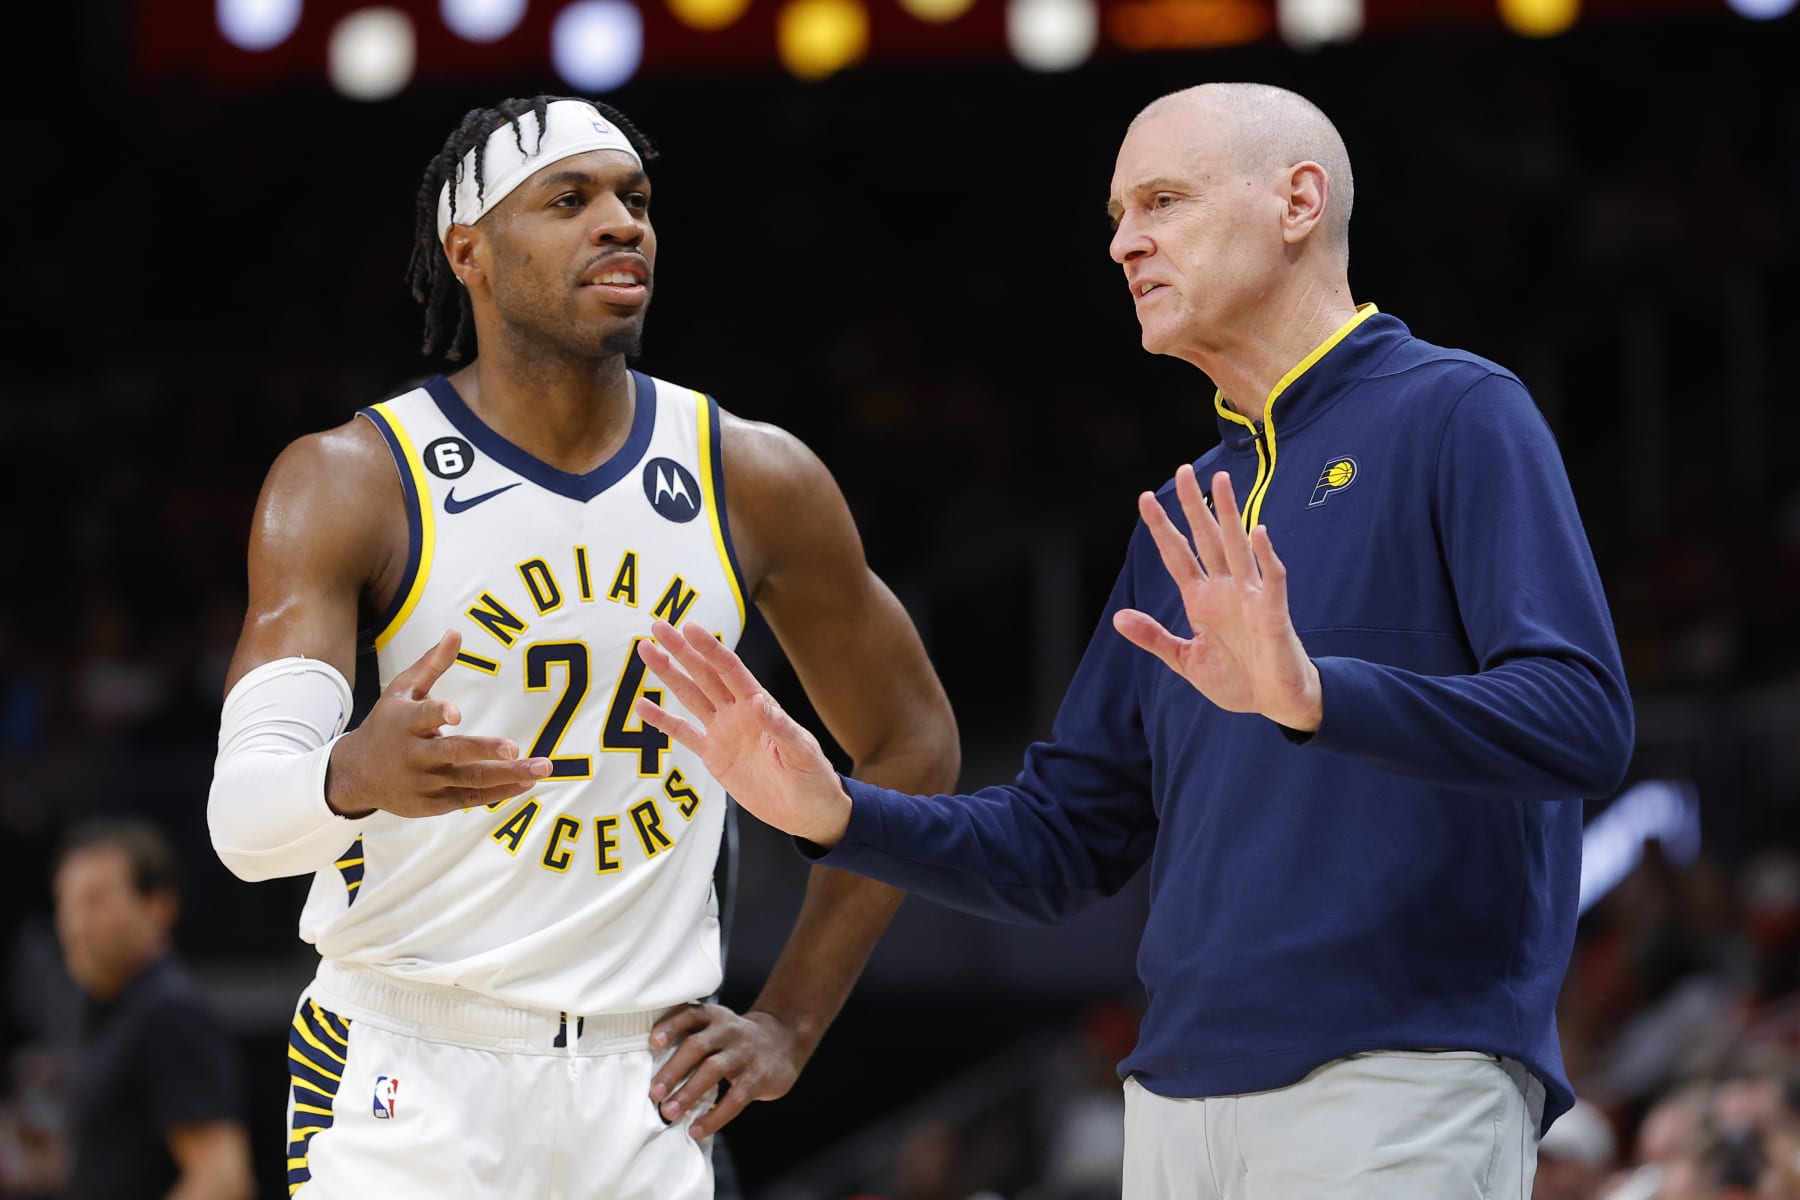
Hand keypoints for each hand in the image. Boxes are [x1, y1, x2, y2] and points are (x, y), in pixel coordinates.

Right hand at [325, 630, 551, 816]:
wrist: (355, 774)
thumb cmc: (387, 725)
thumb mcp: (402, 691)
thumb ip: (432, 664)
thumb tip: (456, 631)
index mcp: (405, 722)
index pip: (423, 716)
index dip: (438, 714)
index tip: (456, 714)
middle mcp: (414, 754)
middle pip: (453, 753)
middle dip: (485, 750)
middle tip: (515, 748)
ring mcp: (424, 782)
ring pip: (469, 780)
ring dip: (507, 775)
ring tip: (541, 769)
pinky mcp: (433, 804)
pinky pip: (470, 799)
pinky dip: (499, 793)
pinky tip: (525, 783)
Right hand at [635, 620, 851, 846]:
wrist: (806, 811)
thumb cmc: (812, 777)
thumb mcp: (802, 753)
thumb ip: (780, 728)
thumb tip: (759, 702)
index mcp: (761, 705)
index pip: (731, 670)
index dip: (710, 649)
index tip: (690, 628)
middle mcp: (739, 712)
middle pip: (705, 675)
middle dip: (682, 651)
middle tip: (658, 626)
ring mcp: (724, 732)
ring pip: (691, 696)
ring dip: (669, 674)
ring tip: (646, 651)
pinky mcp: (714, 755)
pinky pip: (684, 733)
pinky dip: (663, 720)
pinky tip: (642, 705)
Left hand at [648, 1003, 805, 1137]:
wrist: (784, 1039)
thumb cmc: (736, 1038)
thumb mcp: (717, 1025)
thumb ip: (691, 1034)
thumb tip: (649, 1063)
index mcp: (714, 1017)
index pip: (690, 1015)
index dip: (671, 1026)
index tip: (653, 1042)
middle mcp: (728, 1031)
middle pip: (697, 1046)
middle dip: (673, 1070)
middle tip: (654, 1093)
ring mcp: (744, 1053)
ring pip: (713, 1070)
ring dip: (689, 1093)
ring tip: (670, 1112)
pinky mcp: (758, 1077)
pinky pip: (735, 1098)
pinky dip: (715, 1117)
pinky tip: (698, 1129)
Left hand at [1113, 467, 1323, 730]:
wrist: (1274, 703)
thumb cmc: (1236, 680)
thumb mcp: (1185, 661)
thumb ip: (1154, 638)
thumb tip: (1119, 617)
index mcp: (1201, 600)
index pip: (1177, 555)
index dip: (1162, 527)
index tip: (1146, 497)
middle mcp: (1225, 590)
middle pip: (1207, 539)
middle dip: (1195, 506)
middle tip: (1184, 470)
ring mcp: (1250, 597)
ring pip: (1237, 547)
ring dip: (1230, 515)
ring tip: (1221, 482)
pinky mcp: (1273, 613)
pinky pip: (1271, 579)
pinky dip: (1265, 556)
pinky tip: (1258, 532)